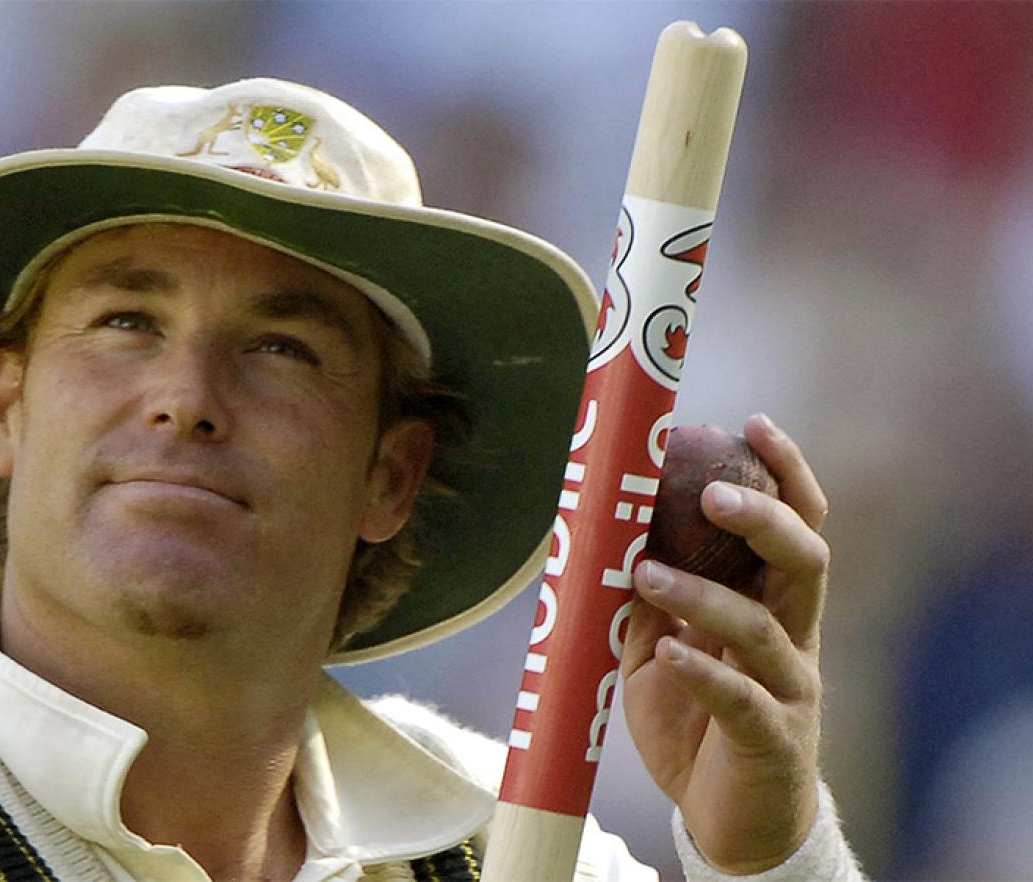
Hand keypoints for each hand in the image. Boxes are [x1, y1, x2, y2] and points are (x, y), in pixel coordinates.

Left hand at [620, 413, 829, 873]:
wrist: (730, 821)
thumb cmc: (696, 723)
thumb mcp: (659, 651)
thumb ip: (646, 600)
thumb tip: (606, 536)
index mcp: (773, 605)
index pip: (796, 525)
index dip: (784, 473)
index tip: (751, 423)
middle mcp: (793, 638)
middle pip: (804, 560)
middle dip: (763, 518)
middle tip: (713, 492)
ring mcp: (789, 690)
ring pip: (765, 628)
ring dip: (703, 594)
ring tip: (647, 574)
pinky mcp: (772, 741)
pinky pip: (743, 701)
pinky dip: (706, 672)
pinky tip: (672, 654)